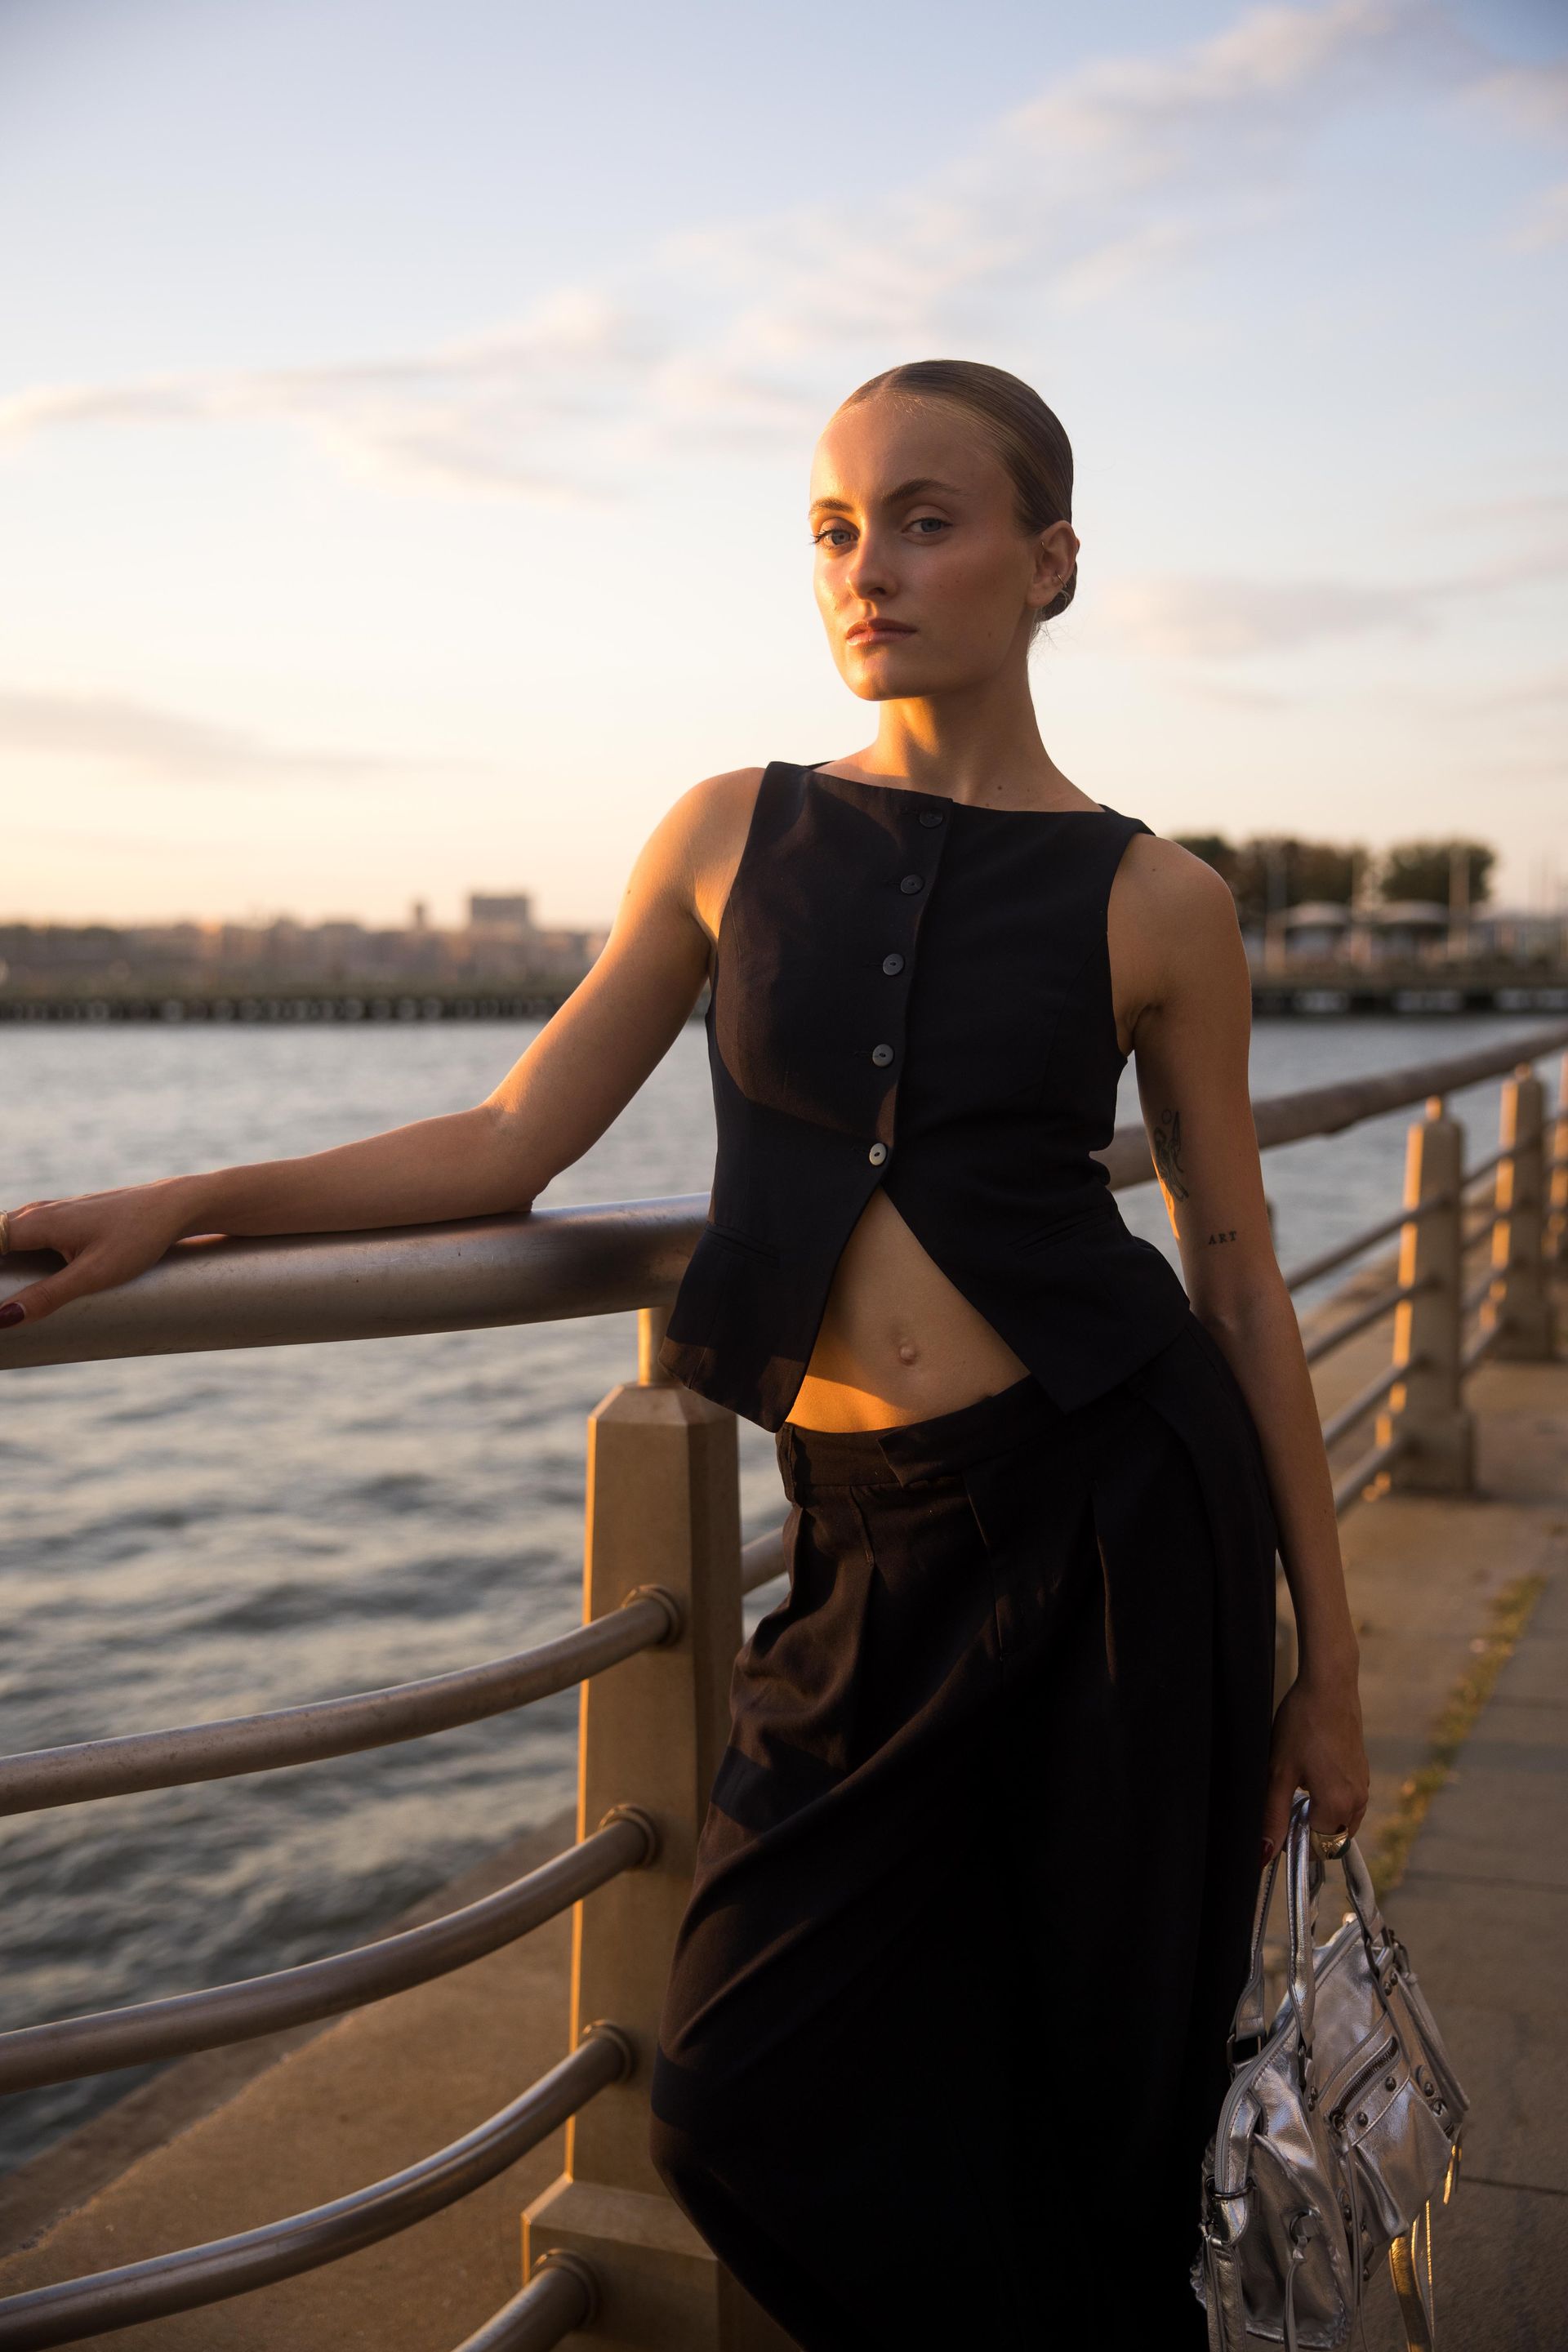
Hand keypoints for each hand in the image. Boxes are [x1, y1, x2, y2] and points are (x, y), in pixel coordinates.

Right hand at [0, 1180, 200, 1327]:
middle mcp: (38, 1212)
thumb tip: (3, 1318)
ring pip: (9, 1235)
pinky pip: (26, 1234)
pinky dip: (16, 1252)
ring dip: (5, 1261)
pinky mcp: (66, 1218)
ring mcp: (52, 1212)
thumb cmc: (138, 1236)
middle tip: (5, 1307)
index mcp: (37, 1222)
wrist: (175, 1207)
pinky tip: (23, 1274)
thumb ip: (48, 1296)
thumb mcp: (94, 1274)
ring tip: (11, 1290)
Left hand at [1261, 1667, 1368, 1865]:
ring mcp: (1363, 1787)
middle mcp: (1358, 1801)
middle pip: (1332, 1839)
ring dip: (1320, 1816)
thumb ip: (1272, 1816)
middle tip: (1286, 1801)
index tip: (1279, 1819)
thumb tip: (1263, 1855)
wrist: (1329, 1686)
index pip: (1318, 1848)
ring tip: (1297, 1785)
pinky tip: (1312, 1775)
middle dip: (1309, 1831)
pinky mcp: (1363, 1773)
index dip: (1295, 1841)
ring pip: (1341, 1822)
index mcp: (1338, 1805)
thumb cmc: (1301, 1725)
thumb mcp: (1279, 1772)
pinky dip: (1330, 1801)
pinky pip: (1348, 1804)